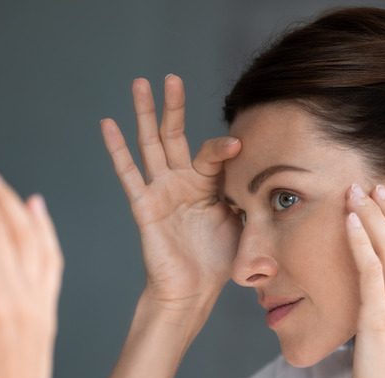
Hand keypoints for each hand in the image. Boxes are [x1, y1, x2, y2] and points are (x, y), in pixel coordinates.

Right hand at [101, 75, 240, 325]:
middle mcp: (182, 182)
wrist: (193, 291)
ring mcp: (161, 191)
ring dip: (145, 114)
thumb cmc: (218, 260)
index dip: (224, 148)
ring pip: (150, 145)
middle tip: (171, 77)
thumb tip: (276, 183)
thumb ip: (251, 198)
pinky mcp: (145, 206)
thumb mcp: (243, 223)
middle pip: (175, 135)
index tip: (239, 145)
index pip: (212, 153)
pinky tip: (108, 124)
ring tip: (139, 84)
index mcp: (207, 184)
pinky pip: (128, 174)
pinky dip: (117, 149)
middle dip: (173, 106)